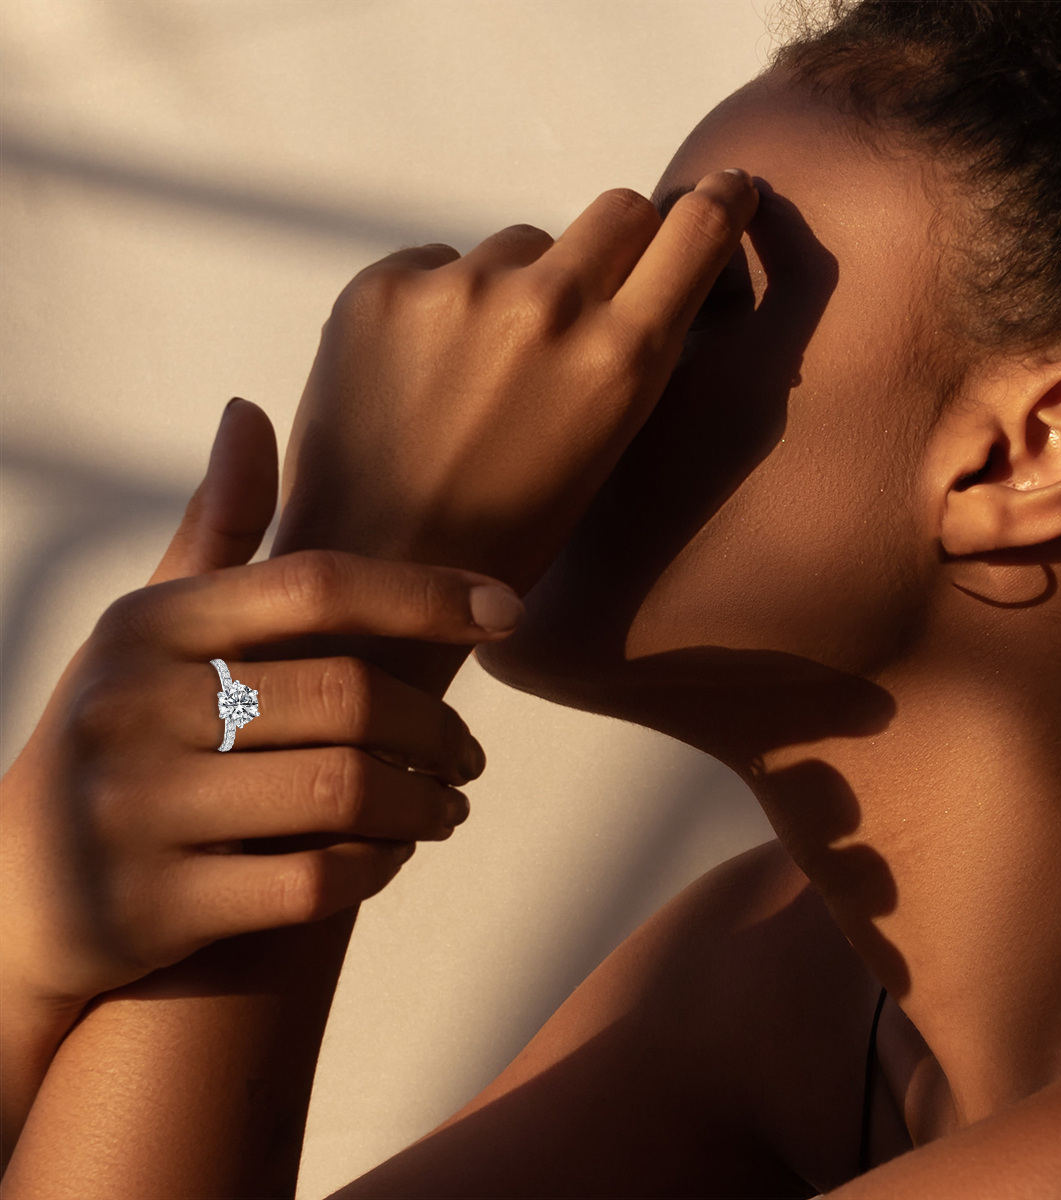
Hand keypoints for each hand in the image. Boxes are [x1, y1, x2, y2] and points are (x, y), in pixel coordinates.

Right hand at [0, 400, 521, 1013]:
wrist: (15, 885)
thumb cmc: (118, 733)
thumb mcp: (147, 629)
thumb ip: (214, 531)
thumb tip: (247, 409)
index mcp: (150, 625)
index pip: (317, 586)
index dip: (428, 595)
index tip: (507, 612)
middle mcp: (134, 706)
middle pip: (351, 698)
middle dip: (440, 731)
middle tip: (471, 754)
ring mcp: (136, 811)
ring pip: (344, 793)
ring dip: (425, 802)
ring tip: (449, 803)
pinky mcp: (153, 907)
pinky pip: (311, 883)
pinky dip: (375, 867)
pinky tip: (393, 852)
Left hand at [277, 168, 758, 590]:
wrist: (382, 571)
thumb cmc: (504, 538)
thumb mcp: (603, 452)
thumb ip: (628, 357)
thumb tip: (635, 286)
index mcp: (622, 362)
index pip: (699, 231)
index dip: (718, 207)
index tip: (724, 193)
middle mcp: (550, 306)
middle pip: (617, 210)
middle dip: (615, 246)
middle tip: (583, 302)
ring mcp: (460, 289)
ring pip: (519, 245)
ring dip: (516, 286)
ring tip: (476, 373)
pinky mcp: (383, 287)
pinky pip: (437, 263)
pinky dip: (439, 302)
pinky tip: (419, 372)